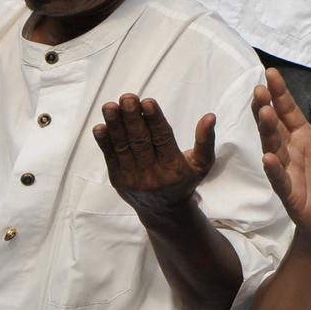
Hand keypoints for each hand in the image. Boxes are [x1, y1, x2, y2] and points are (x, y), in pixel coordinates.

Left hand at [93, 94, 215, 219]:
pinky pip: (110, 158)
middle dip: (132, 118)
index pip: (163, 140)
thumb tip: (210, 116)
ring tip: (110, 107)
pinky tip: (100, 127)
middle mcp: (153, 175)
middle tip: (127, 98)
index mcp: (174, 168)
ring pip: (123, 147)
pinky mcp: (118, 180)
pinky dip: (104, 142)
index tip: (148, 102)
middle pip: (140, 141)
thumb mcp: (201, 164)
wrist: (163, 212)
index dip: (154, 120)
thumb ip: (205, 140)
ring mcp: (133, 178)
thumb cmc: (184, 180)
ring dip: (115, 125)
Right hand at [253, 69, 310, 241]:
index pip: (288, 110)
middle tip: (259, 89)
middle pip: (275, 125)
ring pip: (273, 147)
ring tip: (263, 113)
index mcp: (302, 136)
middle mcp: (290, 149)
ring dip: (267, 131)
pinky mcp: (289, 191)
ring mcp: (287, 169)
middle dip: (266, 107)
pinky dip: (273, 168)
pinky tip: (267, 157)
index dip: (280, 93)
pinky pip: (279, 178)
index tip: (270, 73)